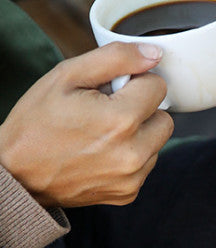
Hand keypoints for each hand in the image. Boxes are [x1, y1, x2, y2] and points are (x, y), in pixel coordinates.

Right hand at [0, 43, 173, 207]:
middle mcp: (133, 154)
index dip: (134, 81)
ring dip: (138, 134)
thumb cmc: (37, 121)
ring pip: (157, 143)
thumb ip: (115, 58)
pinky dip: (130, 156)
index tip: (112, 88)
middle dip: (142, 109)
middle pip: (165, 118)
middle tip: (107, 110)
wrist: (18, 173)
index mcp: (121, 120)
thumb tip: (154, 53)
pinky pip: (145, 165)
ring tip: (101, 133)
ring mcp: (133, 178)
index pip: (158, 87)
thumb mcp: (68, 75)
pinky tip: (101, 152)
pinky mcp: (129, 194)